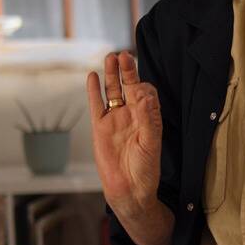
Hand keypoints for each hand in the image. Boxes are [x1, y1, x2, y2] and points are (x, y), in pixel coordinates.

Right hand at [86, 52, 162, 217]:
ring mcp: (115, 120)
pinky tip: (93, 76)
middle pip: (129, 86)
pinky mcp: (100, 127)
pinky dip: (94, 91)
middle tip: (124, 54)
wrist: (129, 190)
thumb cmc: (146, 169)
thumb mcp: (151, 143)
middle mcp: (132, 115)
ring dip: (112, 75)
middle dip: (127, 71)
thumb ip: (147, 119)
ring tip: (110, 57)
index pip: (147, 93)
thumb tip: (143, 96)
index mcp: (148, 117)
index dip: (144, 86)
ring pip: (112, 91)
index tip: (140, 87)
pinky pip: (96, 105)